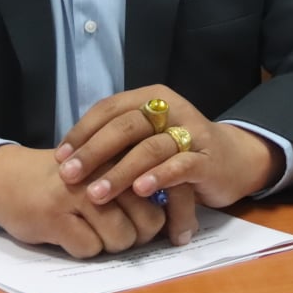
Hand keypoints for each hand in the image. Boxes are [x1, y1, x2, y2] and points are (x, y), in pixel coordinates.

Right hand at [0, 144, 164, 257]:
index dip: (173, 217)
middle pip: (148, 221)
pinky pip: (89, 248)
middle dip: (140, 237)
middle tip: (122, 233)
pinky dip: (84, 250)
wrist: (8, 178)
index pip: (166, 189)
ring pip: (121, 238)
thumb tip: (176, 218)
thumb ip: (137, 184)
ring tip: (95, 233)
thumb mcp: (104, 171)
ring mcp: (78, 192)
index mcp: (121, 154)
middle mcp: (103, 170)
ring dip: (112, 246)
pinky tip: (71, 234)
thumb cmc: (66, 180)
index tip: (172, 232)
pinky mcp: (55, 215)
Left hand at [56, 86, 283, 219]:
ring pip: (150, 148)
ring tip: (97, 194)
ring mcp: (192, 132)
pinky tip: (140, 191)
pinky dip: (158, 178)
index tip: (59, 158)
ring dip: (119, 172)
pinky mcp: (207, 158)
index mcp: (152, 98)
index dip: (82, 132)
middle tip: (70, 176)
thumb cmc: (178, 151)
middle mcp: (172, 109)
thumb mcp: (147, 137)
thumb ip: (117, 140)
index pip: (109, 107)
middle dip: (94, 152)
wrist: (232, 159)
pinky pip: (180, 166)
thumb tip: (67, 156)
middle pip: (126, 125)